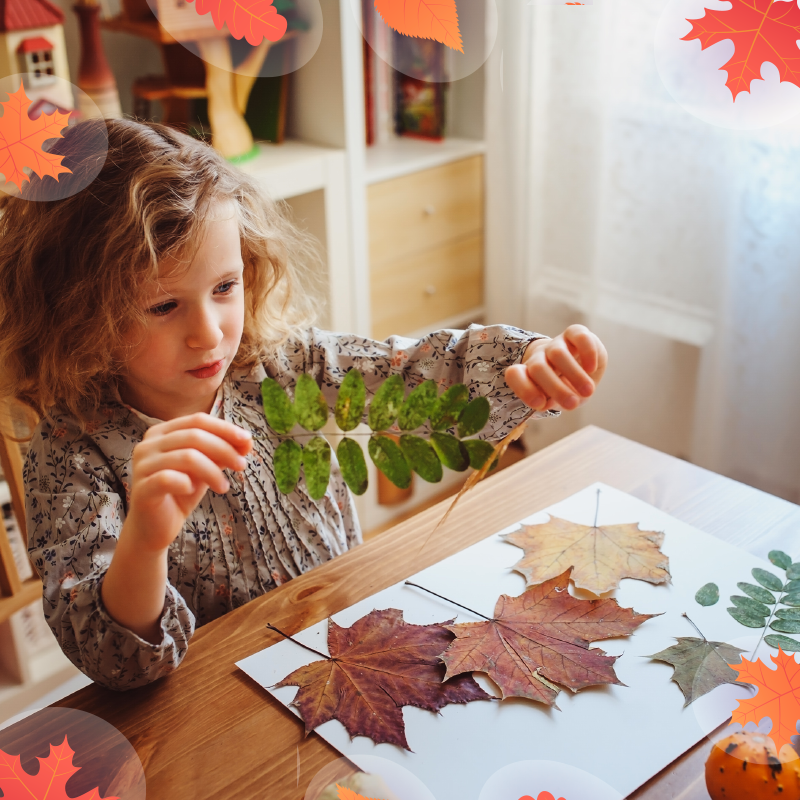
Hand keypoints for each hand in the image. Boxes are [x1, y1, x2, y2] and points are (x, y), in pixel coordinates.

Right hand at [125, 413, 252, 553]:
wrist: (156, 527)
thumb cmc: (182, 492)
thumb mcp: (206, 467)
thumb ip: (222, 452)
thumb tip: (248, 441)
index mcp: (162, 432)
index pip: (198, 420)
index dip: (225, 428)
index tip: (247, 440)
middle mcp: (148, 444)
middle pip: (194, 436)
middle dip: (224, 449)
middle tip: (241, 465)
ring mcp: (142, 465)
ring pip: (187, 457)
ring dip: (213, 471)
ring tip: (224, 487)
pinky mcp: (142, 488)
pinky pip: (168, 478)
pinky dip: (188, 483)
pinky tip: (193, 491)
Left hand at [505, 324, 606, 411]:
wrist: (582, 364)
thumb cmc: (567, 386)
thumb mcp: (559, 399)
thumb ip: (551, 401)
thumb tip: (547, 403)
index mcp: (528, 373)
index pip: (514, 375)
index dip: (524, 389)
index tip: (541, 404)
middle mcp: (539, 356)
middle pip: (537, 367)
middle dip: (555, 388)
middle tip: (572, 404)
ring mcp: (556, 343)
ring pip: (557, 354)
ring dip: (574, 375)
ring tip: (587, 391)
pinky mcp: (575, 333)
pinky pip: (579, 337)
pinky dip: (587, 353)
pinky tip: (591, 368)